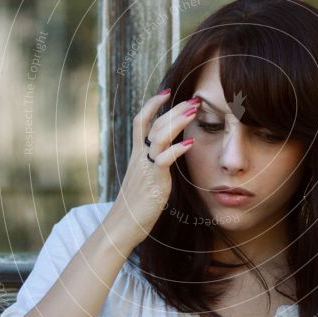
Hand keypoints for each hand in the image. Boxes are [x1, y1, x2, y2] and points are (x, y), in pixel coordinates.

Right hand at [101, 90, 198, 250]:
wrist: (122, 225)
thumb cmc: (137, 204)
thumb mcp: (145, 178)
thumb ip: (153, 164)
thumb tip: (165, 156)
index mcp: (137, 154)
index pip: (142, 120)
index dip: (153, 104)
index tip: (167, 91)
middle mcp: (139, 156)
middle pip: (155, 123)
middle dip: (175, 109)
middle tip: (194, 99)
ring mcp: (145, 167)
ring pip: (159, 135)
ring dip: (178, 121)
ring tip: (194, 110)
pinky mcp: (153, 180)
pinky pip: (163, 159)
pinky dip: (177, 149)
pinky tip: (191, 142)